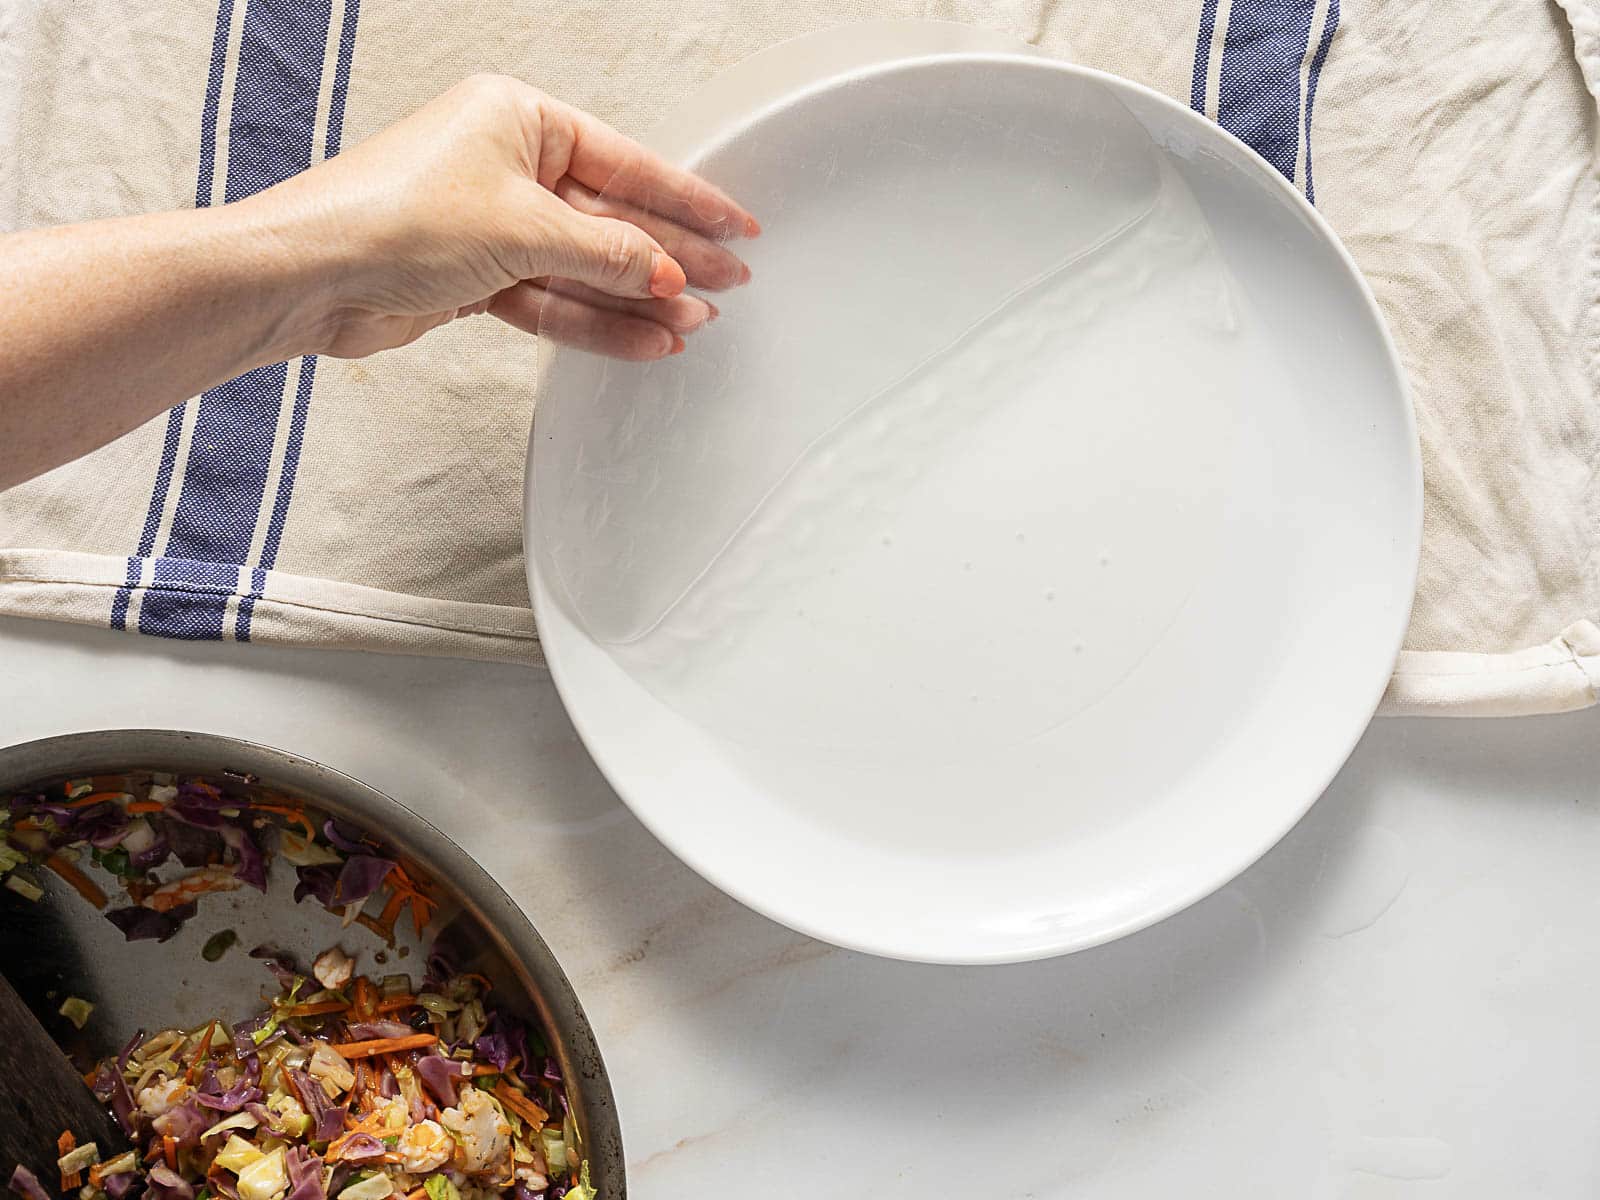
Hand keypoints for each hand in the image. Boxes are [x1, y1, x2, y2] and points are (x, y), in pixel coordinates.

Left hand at [264, 73, 758, 360]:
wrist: (311, 278)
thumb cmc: (393, 218)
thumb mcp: (524, 228)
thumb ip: (606, 254)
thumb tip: (666, 273)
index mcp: (517, 119)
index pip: (626, 162)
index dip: (687, 199)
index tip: (735, 227)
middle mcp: (506, 165)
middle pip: (610, 217)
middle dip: (669, 257)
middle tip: (727, 284)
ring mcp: (492, 224)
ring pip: (585, 267)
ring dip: (638, 300)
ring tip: (693, 325)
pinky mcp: (476, 277)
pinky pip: (553, 301)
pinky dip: (594, 323)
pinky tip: (644, 341)